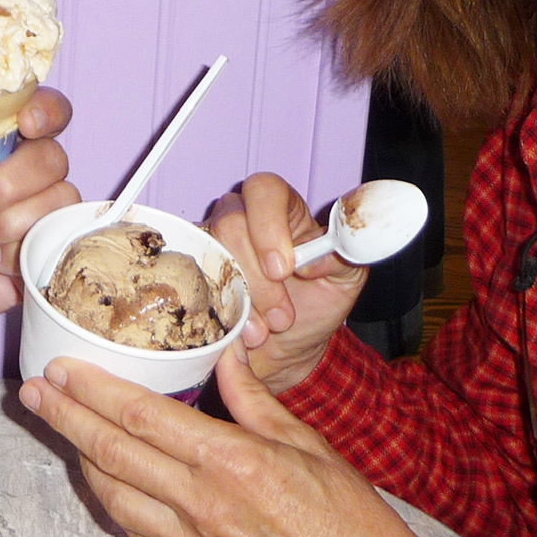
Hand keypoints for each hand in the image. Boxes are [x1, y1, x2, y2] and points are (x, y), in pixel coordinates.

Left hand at [0, 89, 77, 335]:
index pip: (44, 108)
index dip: (46, 111)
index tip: (25, 125)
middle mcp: (20, 170)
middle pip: (54, 157)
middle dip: (14, 180)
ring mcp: (31, 212)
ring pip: (61, 201)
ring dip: (15, 219)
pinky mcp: (36, 252)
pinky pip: (56, 244)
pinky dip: (19, 251)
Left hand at [19, 356, 469, 536]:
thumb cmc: (352, 520)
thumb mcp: (308, 444)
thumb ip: (254, 398)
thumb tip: (223, 352)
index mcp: (232, 462)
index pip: (142, 417)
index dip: (93, 390)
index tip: (60, 368)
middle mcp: (203, 505)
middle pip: (112, 453)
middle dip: (65, 418)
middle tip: (32, 390)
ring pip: (114, 496)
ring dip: (79, 459)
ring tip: (57, 426)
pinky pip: (137, 533)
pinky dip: (111, 500)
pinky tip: (100, 479)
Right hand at [206, 175, 363, 391]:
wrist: (290, 347)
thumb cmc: (315, 304)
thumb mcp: (344, 282)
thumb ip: (341, 258)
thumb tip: (315, 258)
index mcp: (282, 208)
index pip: (265, 189)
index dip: (268, 224)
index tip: (283, 268)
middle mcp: (241, 218)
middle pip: (231, 224)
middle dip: (257, 279)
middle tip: (282, 316)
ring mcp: (212, 246)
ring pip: (210, 256)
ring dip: (240, 301)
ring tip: (265, 330)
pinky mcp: (193, 276)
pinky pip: (192, 285)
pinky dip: (219, 314)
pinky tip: (242, 331)